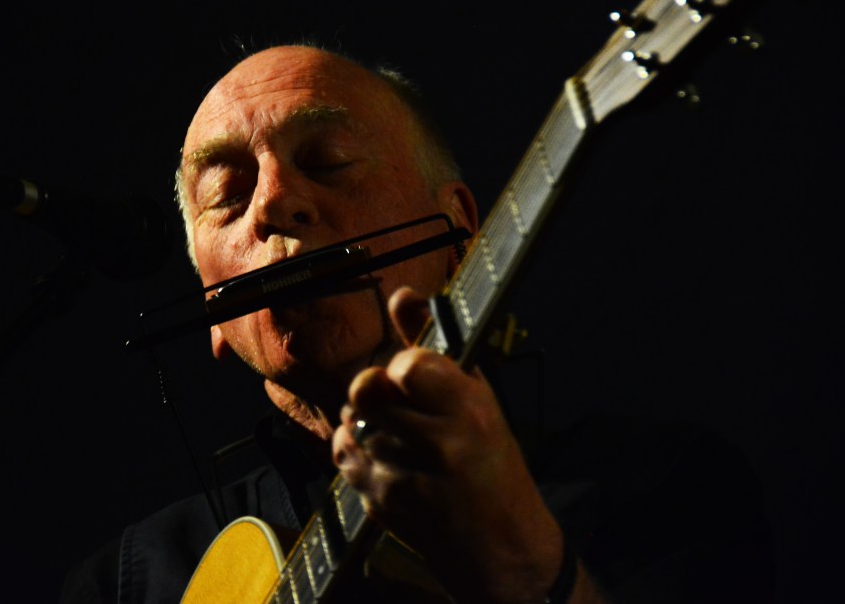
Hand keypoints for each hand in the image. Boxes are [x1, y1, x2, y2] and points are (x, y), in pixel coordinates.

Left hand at [332, 287, 567, 602]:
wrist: (500, 549)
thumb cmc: (493, 468)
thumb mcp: (479, 401)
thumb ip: (434, 348)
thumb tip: (403, 295)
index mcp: (469, 413)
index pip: (407, 365)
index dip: (405, 367)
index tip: (416, 378)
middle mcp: (436, 444)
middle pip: (367, 389)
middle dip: (377, 390)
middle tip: (399, 403)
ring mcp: (403, 476)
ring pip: (350, 419)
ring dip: (366, 420)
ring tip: (398, 435)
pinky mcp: (378, 502)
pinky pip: (344, 451)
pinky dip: (358, 448)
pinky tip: (387, 457)